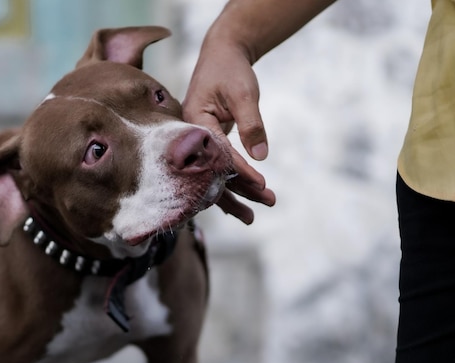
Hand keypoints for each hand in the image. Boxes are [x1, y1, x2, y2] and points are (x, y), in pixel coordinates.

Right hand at [183, 40, 274, 222]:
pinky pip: (214, 169)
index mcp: (193, 123)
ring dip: (233, 195)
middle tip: (265, 205)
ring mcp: (195, 144)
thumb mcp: (244, 93)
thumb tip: (260, 156)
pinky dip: (227, 184)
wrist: (222, 55)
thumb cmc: (230, 70)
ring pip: (211, 176)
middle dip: (237, 193)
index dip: (240, 171)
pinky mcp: (204, 145)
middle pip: (209, 174)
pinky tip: (239, 202)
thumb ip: (252, 124)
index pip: (218, 154)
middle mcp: (189, 138)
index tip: (262, 186)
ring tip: (253, 216)